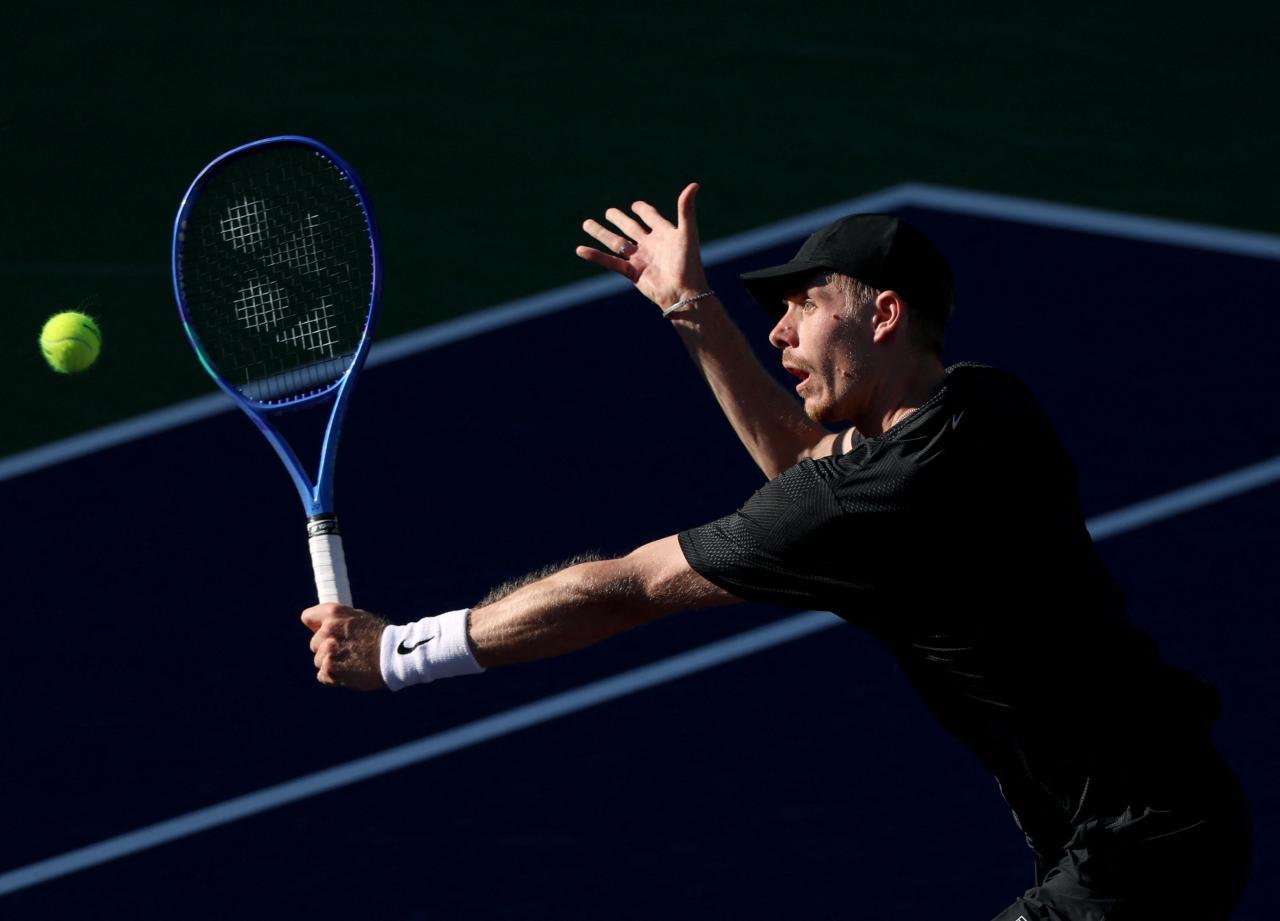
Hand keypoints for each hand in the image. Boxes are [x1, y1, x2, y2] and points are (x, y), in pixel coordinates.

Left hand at [301, 603, 387, 690]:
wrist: (394, 657)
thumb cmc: (380, 637)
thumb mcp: (359, 618)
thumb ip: (339, 621)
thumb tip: (323, 625)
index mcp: (334, 614)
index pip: (307, 617)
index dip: (316, 626)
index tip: (323, 631)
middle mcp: (327, 631)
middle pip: (314, 643)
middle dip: (326, 648)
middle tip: (348, 650)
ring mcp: (327, 651)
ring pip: (318, 660)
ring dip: (332, 663)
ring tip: (352, 662)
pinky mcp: (329, 670)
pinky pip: (323, 675)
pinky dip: (334, 677)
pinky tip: (350, 672)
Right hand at [576, 182, 711, 311]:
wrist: (682, 293)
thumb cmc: (688, 263)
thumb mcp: (687, 233)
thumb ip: (686, 209)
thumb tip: (694, 184)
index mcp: (665, 234)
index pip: (652, 217)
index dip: (644, 210)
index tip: (636, 206)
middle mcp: (651, 245)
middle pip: (631, 228)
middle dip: (620, 220)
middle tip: (609, 212)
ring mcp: (641, 259)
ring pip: (617, 243)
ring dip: (601, 233)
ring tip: (586, 223)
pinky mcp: (632, 273)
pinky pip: (611, 262)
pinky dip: (595, 256)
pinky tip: (580, 249)